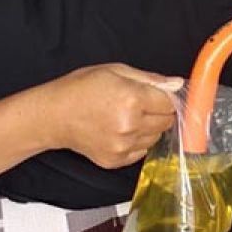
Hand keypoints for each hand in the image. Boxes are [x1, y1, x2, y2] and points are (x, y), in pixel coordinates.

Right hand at [39, 64, 183, 168]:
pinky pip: (141, 151)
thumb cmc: (81, 89)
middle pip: (166, 122)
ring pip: (156, 137)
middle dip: (158, 112)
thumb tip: (177, 84)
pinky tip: (119, 130)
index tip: (159, 96)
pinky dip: (136, 142)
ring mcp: (123, 146)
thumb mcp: (116, 71)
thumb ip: (151, 79)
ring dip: (148, 127)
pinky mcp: (116, 160)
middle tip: (138, 103)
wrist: (54, 115)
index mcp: (132, 100)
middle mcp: (130, 126)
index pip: (171, 104)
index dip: (166, 97)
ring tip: (126, 116)